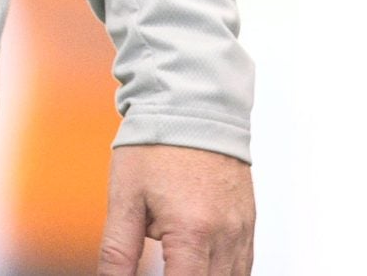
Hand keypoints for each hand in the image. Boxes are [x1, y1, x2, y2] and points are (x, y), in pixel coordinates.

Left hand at [98, 144, 253, 275]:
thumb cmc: (155, 146)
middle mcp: (225, 236)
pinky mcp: (248, 223)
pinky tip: (201, 267)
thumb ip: (118, 251)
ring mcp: (242, 231)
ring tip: (176, 265)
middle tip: (162, 267)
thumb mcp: (124, 199)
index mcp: (191, 232)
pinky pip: (243, 266)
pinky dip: (223, 273)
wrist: (191, 107)